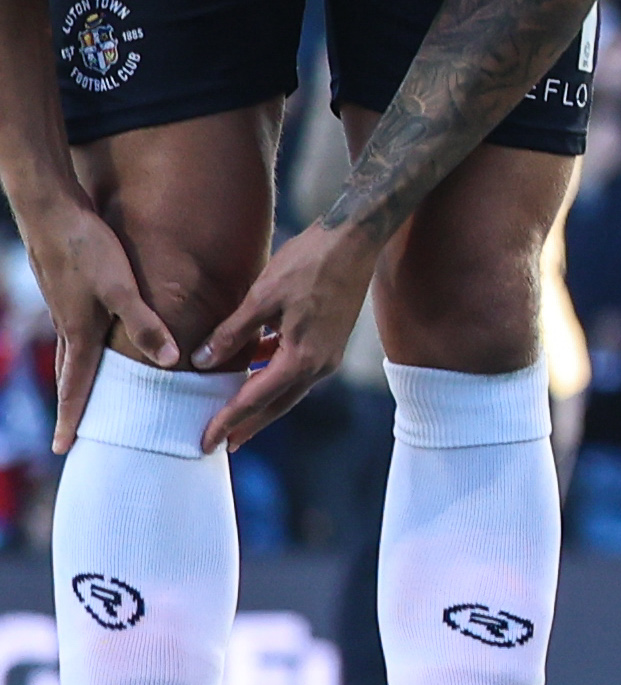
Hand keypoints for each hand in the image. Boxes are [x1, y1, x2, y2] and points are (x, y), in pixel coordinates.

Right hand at [9, 191, 171, 439]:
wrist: (50, 213)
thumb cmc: (87, 249)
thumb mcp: (121, 288)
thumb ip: (145, 324)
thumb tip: (169, 362)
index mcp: (80, 334)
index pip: (75, 388)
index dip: (72, 419)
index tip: (63, 450)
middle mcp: (67, 327)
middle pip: (70, 377)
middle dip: (73, 408)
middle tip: (72, 437)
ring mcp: (62, 310)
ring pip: (71, 354)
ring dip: (76, 380)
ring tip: (83, 399)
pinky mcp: (65, 292)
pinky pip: (72, 333)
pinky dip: (79, 350)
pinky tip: (88, 345)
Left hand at [180, 219, 380, 455]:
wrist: (355, 239)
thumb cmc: (309, 263)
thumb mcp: (261, 297)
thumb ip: (232, 333)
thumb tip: (202, 361)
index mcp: (302, 358)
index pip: (255, 400)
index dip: (227, 421)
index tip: (206, 442)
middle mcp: (319, 364)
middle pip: (276, 405)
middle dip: (247, 425)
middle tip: (220, 445)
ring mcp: (328, 353)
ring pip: (288, 390)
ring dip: (261, 404)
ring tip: (234, 417)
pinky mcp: (330, 341)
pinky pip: (297, 370)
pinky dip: (273, 377)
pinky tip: (254, 370)